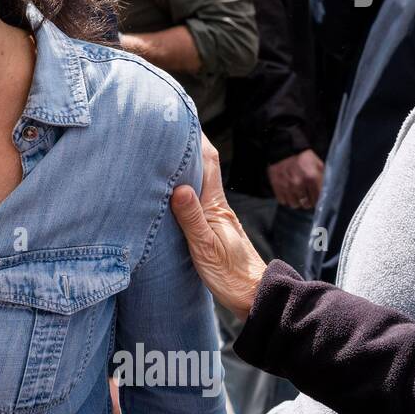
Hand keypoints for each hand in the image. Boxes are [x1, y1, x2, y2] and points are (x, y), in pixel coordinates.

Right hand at [170, 133, 267, 318]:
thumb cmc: (232, 276)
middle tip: (163, 128)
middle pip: (201, 166)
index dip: (195, 137)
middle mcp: (216, 205)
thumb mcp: (207, 249)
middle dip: (185, 144)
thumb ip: (192, 219)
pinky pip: (193, 199)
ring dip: (182, 164)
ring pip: (196, 182)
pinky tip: (170, 189)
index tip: (180, 117)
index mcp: (216, 205)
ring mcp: (214, 216)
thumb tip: (179, 188)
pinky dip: (182, 186)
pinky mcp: (210, 228)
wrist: (253, 296)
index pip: (206, 161)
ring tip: (161, 152)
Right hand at [267, 149, 323, 209]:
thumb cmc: (303, 158)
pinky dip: (286, 198)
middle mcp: (299, 183)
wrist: (283, 151)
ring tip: (297, 195)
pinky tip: (288, 192)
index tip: (316, 197)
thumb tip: (328, 191)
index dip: (318, 200)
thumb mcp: (318, 164)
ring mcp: (286, 186)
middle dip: (308, 202)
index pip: (318, 199)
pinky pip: (282, 201)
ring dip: (296, 201)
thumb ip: (323, 178)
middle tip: (307, 196)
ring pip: (294, 204)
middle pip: (306, 204)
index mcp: (311, 177)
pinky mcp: (276, 186)